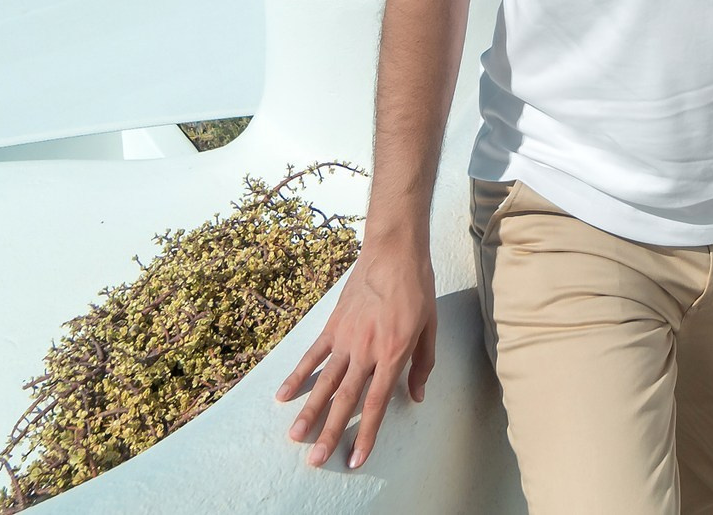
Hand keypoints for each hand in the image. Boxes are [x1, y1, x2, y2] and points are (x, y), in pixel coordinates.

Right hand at [276, 238, 437, 468]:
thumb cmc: (417, 289)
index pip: (376, 403)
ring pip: (324, 382)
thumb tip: (416, 396)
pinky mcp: (332, 326)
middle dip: (329, 432)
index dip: (365, 434)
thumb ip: (422, 365)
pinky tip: (283, 396)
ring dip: (309, 411)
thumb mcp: (430, 328)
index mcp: (393, 353)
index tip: (355, 459)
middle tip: (315, 460)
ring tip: (294, 437)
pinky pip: (312, 355)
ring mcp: (346, 338)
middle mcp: (366, 351)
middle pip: (345, 399)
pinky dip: (297, 375)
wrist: (394, 252)